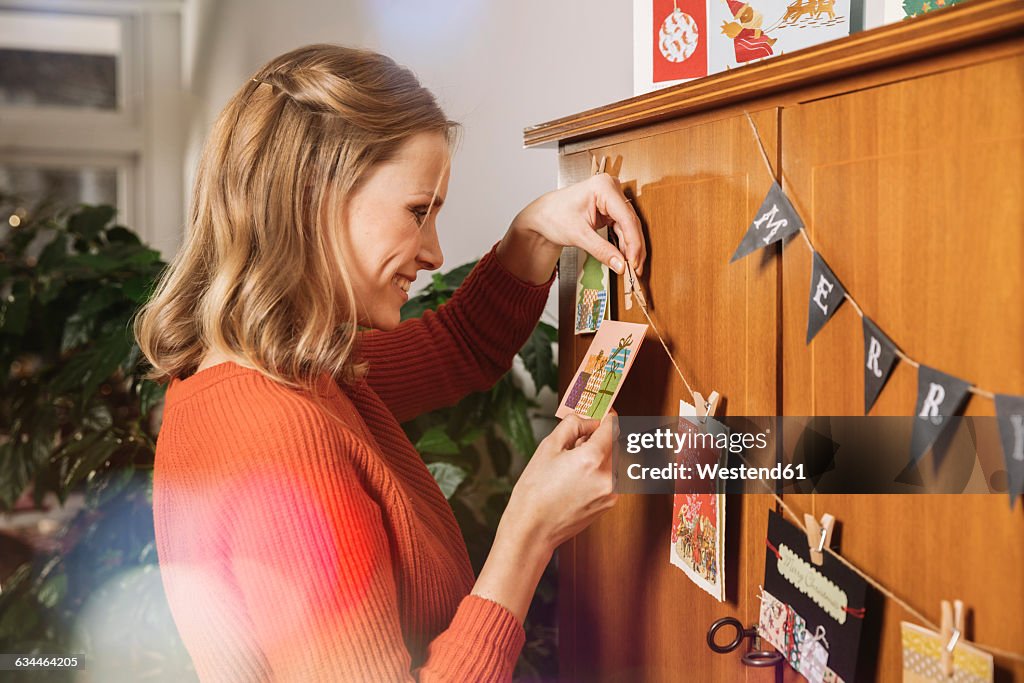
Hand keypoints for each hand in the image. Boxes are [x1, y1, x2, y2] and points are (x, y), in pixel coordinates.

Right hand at [471, 411, 618, 622]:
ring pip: (614, 460)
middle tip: (580, 436)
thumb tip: (587, 419)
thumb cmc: (534, 492)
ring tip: (574, 460)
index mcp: (592, 459)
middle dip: (601, 435)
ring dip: (601, 453)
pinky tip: (577, 475)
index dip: (606, 415)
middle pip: (616, 443)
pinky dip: (600, 469)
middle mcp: (607, 477)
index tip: (601, 411)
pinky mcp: (609, 504)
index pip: (613, 426)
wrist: (533, 530)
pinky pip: (611, 477)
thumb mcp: (548, 448)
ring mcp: (611, 493)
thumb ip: (572, 426)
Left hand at [496, 174, 646, 283]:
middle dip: (634, 247)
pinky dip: (624, 244)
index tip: (634, 262)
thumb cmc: (553, 216)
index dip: (633, 242)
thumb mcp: (578, 235)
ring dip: (631, 247)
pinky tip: (625, 257)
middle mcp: (611, 189)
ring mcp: (612, 199)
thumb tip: (621, 265)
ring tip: (632, 267)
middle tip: (635, 269)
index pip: (626, 218)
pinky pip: (622, 228)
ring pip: (629, 227)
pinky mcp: (610, 210)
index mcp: (603, 187)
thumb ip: (601, 251)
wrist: (542, 217)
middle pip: (630, 222)